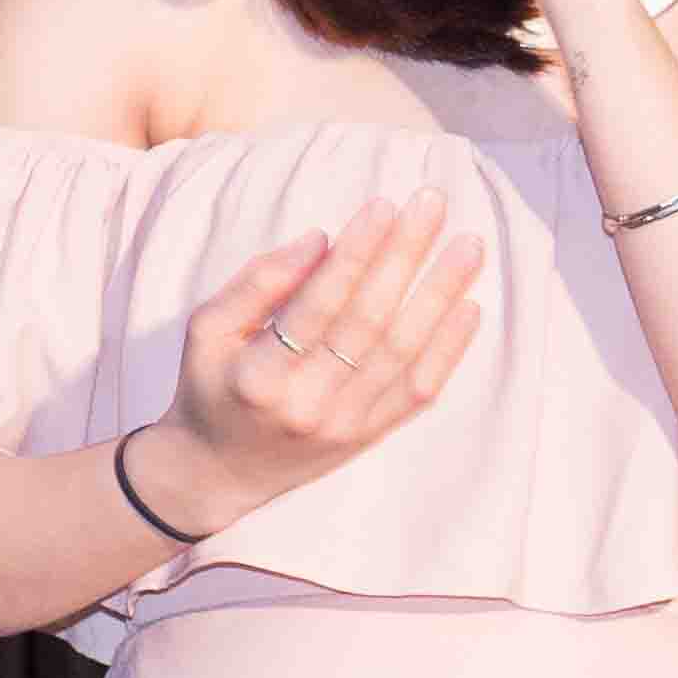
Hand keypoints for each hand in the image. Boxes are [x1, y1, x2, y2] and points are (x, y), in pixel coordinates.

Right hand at [150, 190, 484, 529]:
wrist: (218, 472)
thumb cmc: (211, 386)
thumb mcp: (208, 330)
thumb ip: (258, 282)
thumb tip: (320, 239)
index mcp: (259, 375)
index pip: (319, 303)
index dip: (356, 253)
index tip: (384, 205)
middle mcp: (306, 403)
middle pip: (368, 321)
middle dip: (404, 258)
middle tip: (433, 205)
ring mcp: (343, 426)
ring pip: (402, 354)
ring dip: (439, 296)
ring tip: (469, 247)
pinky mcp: (367, 438)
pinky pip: (417, 392)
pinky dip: (448, 350)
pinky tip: (469, 307)